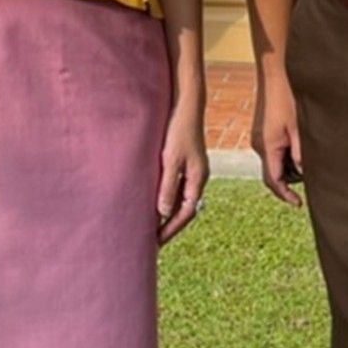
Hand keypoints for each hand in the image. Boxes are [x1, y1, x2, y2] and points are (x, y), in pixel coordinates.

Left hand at [156, 94, 209, 245]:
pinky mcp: (184, 161)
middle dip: (169, 225)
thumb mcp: (170, 160)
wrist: (186, 105)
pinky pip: (176, 186)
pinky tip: (153, 200)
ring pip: (180, 198)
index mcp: (197, 178)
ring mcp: (192, 169)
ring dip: (167, 212)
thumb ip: (167, 187)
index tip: (156, 242)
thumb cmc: (178, 130)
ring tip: (150, 224)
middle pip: (185, 208)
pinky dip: (166, 197)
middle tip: (152, 240)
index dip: (171, 229)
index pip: (186, 212)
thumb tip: (163, 213)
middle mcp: (197, 176)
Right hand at [252, 67, 302, 207]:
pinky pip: (273, 151)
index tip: (298, 204)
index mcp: (268, 146)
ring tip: (307, 162)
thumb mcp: (300, 127)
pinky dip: (285, 156)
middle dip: (288, 182)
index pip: (273, 180)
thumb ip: (301, 153)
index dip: (285, 195)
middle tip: (308, 182)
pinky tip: (299, 147)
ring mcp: (259, 137)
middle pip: (273, 173)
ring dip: (288, 168)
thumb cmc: (288, 97)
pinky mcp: (263, 130)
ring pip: (274, 162)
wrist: (275, 73)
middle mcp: (259, 144)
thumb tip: (304, 175)